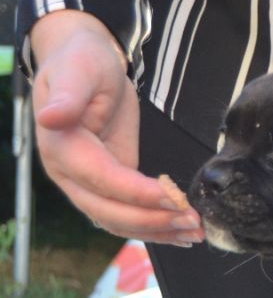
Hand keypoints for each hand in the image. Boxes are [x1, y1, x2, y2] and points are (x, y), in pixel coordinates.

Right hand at [29, 10, 202, 245]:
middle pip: (109, 211)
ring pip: (119, 221)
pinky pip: (128, 215)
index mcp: (61, 147)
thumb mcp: (79, 70)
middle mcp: (70, 174)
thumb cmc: (83, 63)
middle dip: (153, 220)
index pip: (102, 179)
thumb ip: (69, 95)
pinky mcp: (108, 187)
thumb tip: (51, 117)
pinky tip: (181, 233)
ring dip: (158, 231)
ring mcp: (87, 185)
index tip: (175, 197)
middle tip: (193, 222)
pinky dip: (155, 227)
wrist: (86, 65)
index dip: (138, 193)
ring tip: (195, 233)